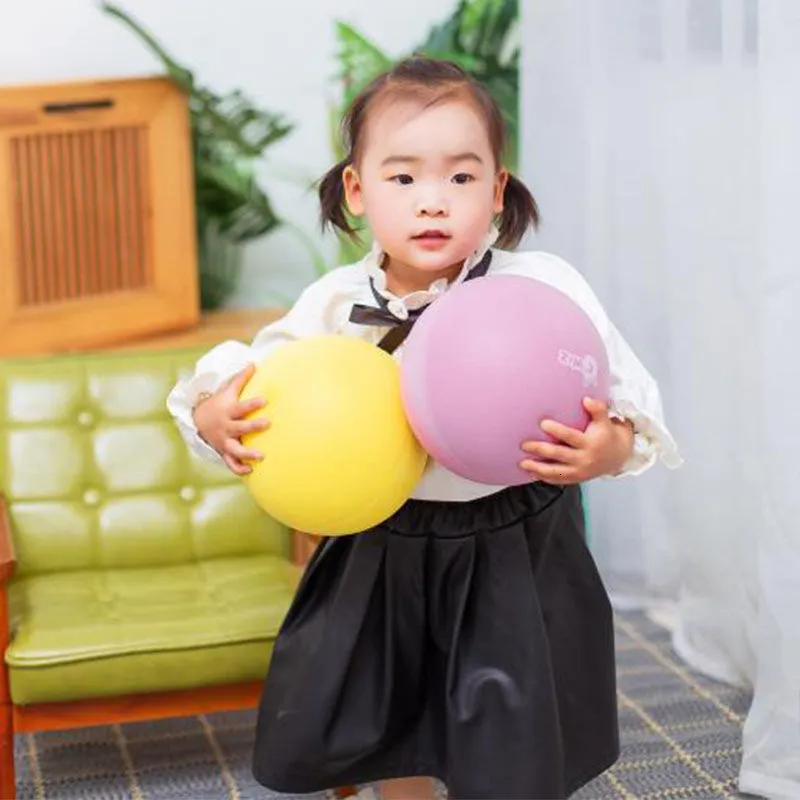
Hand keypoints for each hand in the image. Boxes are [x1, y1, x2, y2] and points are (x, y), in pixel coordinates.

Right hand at [192, 363, 268, 475]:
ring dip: (247, 453)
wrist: (197, 420)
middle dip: (253, 426)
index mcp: (228, 411)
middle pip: (240, 427)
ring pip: (235, 450)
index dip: (252, 403)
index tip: (265, 400)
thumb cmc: (219, 403)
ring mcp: (224, 441)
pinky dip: (239, 468)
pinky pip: (231, 463)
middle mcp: (226, 427)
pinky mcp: (224, 452)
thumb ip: (241, 379)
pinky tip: (251, 470)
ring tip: (262, 456)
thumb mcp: (227, 391)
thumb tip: (254, 363)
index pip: (241, 407)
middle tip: (267, 424)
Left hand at [519, 397, 633, 484]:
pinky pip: (558, 480)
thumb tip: (586, 399)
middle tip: (524, 444)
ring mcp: (579, 471)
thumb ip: (597, 409)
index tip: (542, 423)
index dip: (557, 430)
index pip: (570, 436)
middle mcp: (584, 459)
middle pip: (558, 454)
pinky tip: (531, 474)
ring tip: (522, 463)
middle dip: (540, 450)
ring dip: (537, 468)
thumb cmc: (606, 435)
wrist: (618, 456)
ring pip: (555, 472)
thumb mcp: (605, 421)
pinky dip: (544, 478)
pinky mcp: (576, 479)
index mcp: (590, 443)